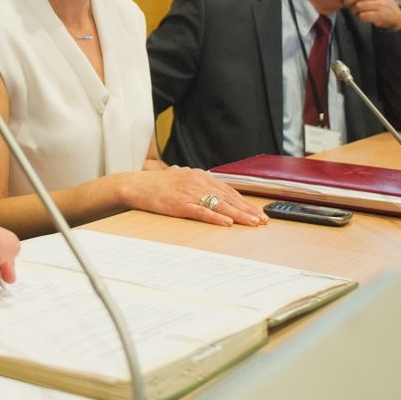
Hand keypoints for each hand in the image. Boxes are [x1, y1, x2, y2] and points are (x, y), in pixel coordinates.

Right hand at [127, 166, 266, 226]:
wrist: (138, 186)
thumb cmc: (158, 185)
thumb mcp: (182, 179)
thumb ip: (197, 183)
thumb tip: (211, 190)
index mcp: (200, 177)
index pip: (228, 190)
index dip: (244, 202)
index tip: (258, 211)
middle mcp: (198, 183)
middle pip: (228, 198)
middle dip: (247, 209)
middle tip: (262, 220)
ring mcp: (190, 193)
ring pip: (220, 205)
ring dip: (238, 214)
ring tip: (252, 223)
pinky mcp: (181, 204)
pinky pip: (202, 211)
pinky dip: (216, 217)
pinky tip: (227, 222)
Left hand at [340, 0, 400, 30]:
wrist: (396, 17)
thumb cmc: (382, 5)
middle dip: (348, 0)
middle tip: (345, 4)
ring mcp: (381, 5)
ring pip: (358, 6)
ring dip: (353, 10)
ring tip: (355, 11)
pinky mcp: (379, 16)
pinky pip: (362, 15)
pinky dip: (359, 17)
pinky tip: (361, 16)